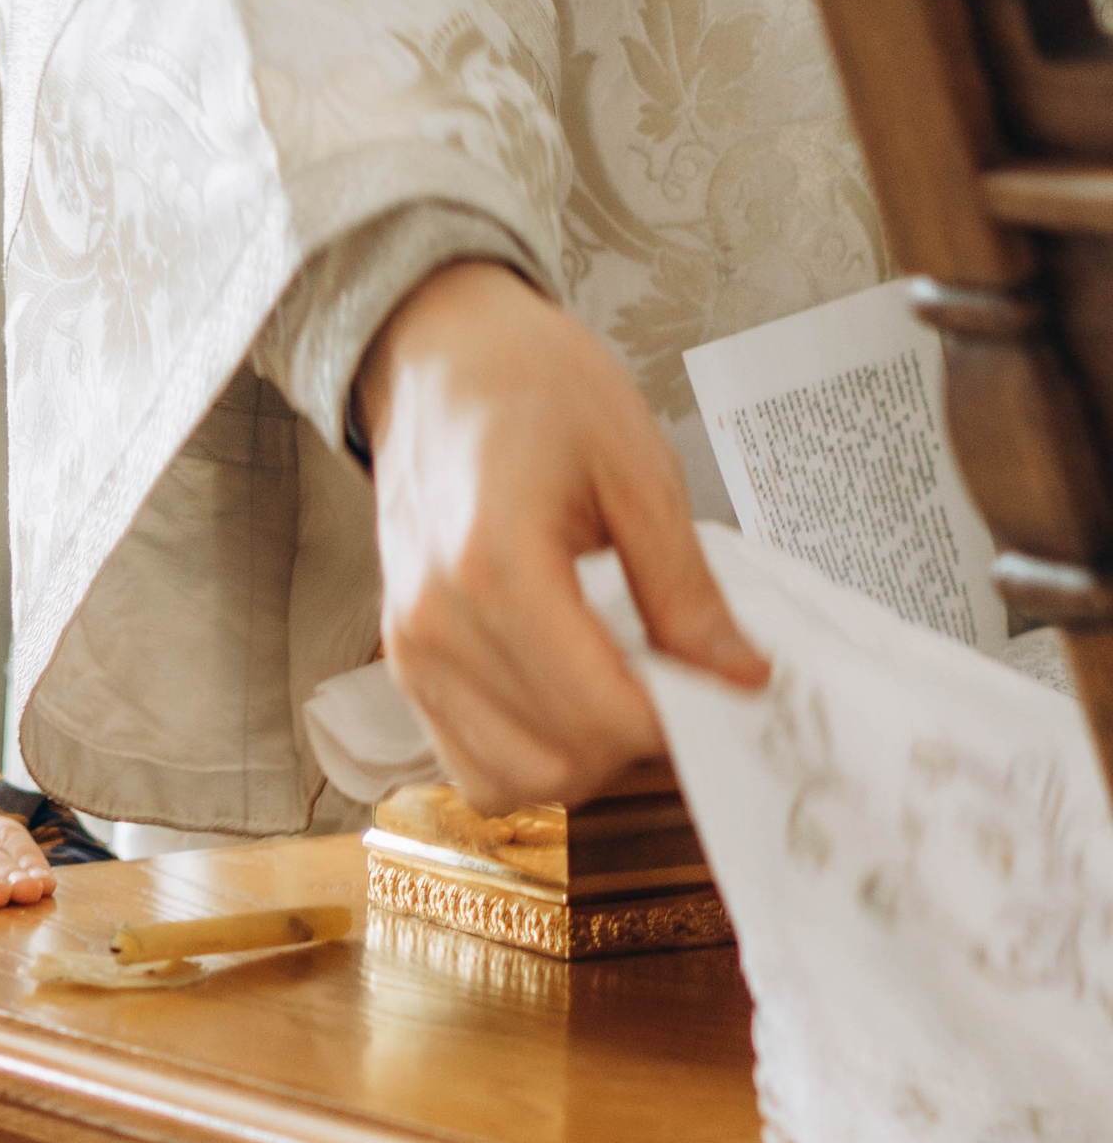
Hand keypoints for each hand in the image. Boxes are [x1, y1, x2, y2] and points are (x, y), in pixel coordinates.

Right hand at [356, 260, 765, 811]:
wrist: (441, 360)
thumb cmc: (533, 387)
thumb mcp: (637, 467)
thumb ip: (685, 588)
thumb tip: (738, 674)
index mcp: (495, 566)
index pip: (598, 711)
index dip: (676, 722)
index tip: (721, 690)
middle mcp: (437, 626)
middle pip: (556, 764)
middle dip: (631, 745)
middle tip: (678, 690)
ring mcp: (410, 654)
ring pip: (509, 783)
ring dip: (580, 762)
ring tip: (622, 693)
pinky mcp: (403, 665)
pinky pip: (470, 764)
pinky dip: (530, 756)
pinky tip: (568, 699)